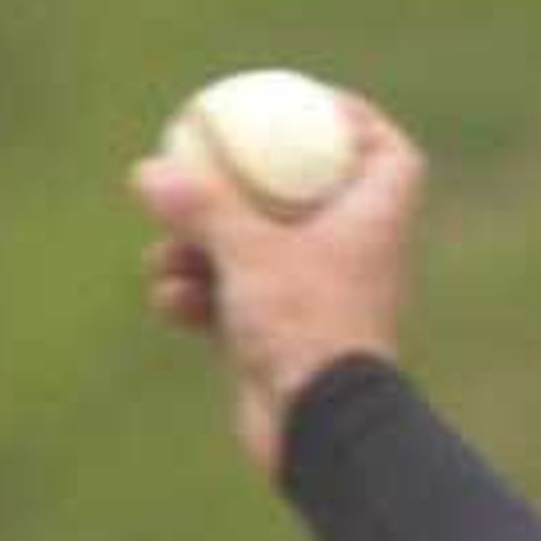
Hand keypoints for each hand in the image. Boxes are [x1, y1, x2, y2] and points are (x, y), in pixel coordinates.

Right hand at [130, 91, 424, 474]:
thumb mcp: (248, 253)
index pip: (390, 157)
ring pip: (255, 250)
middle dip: (242, 182)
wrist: (323, 438)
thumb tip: (150, 171)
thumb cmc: (307, 333)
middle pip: (303, 195)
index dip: (356, 121)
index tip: (310, 103)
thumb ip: (201, 206)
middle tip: (201, 163)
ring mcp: (317, 302)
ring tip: (164, 255)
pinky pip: (236, 301)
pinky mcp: (284, 345)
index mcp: (371, 225)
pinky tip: (170, 302)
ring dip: (201, 247)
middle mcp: (352, 260)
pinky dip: (201, 298)